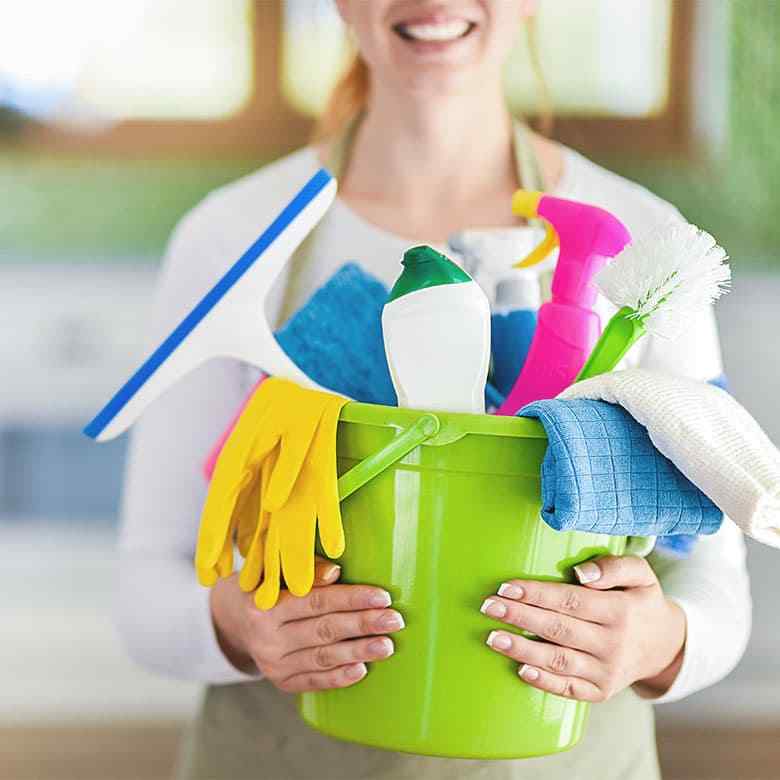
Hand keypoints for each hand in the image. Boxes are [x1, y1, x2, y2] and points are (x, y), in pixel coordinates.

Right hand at [210, 556, 404, 692]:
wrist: (232, 617)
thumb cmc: (265, 583)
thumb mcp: (274, 568)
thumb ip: (305, 568)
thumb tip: (336, 572)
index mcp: (263, 603)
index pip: (315, 601)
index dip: (351, 598)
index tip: (382, 596)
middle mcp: (265, 637)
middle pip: (323, 630)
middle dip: (363, 625)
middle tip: (395, 620)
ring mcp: (272, 663)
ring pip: (323, 657)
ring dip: (359, 652)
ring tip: (387, 645)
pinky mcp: (281, 682)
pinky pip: (314, 681)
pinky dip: (339, 677)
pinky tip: (362, 669)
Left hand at [480, 555, 685, 701]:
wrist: (664, 645)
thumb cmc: (640, 601)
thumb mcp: (641, 574)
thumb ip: (613, 566)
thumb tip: (581, 573)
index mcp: (620, 610)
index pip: (571, 600)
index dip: (537, 594)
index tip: (506, 587)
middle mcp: (613, 643)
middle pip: (559, 629)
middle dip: (520, 617)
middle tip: (488, 606)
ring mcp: (607, 671)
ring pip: (559, 661)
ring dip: (522, 650)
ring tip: (492, 638)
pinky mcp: (600, 691)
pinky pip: (569, 689)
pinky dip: (544, 682)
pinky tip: (520, 669)